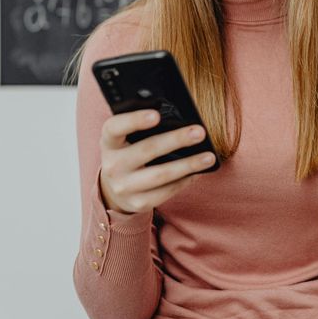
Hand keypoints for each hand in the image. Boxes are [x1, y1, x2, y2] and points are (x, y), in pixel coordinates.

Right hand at [98, 109, 214, 214]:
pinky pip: (166, 192)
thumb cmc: (129, 152)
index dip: (134, 120)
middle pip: (147, 150)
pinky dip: (184, 181)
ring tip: (209, 156)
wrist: (115, 189)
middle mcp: (112, 165)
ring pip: (160, 175)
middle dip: (176, 140)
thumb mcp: (127, 138)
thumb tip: (180, 119)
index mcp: (109, 142)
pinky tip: (198, 172)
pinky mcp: (137, 203)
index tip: (157, 114)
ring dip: (188, 165)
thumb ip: (143, 127)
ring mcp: (124, 187)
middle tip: (199, 132)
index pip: (115, 127)